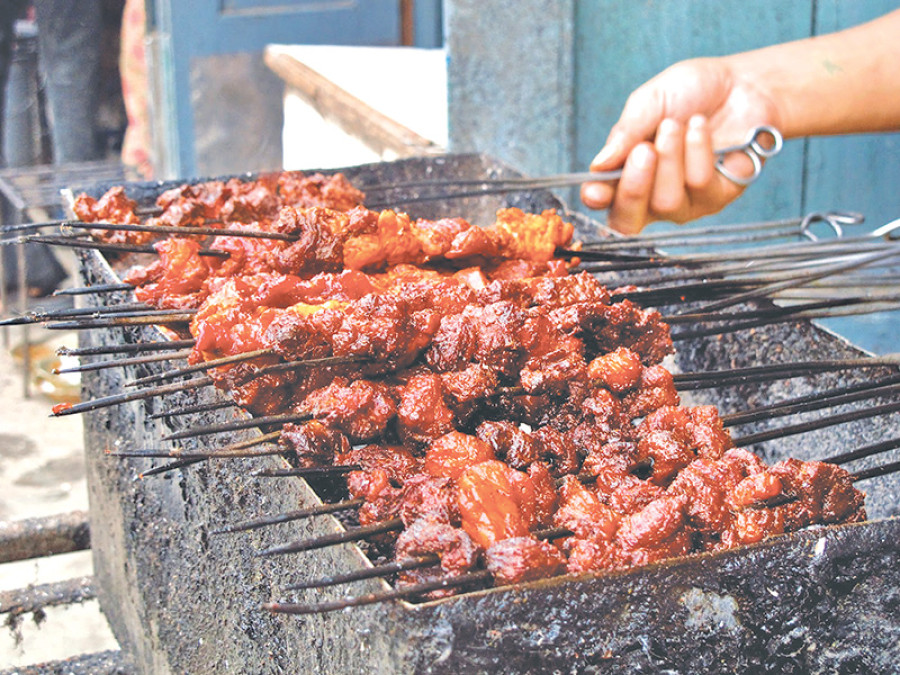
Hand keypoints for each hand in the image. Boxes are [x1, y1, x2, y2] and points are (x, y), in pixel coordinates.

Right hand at [581, 57, 780, 233]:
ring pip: (666, 202)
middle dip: (633, 186)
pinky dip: (698, 150)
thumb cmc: (691, 91)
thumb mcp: (649, 101)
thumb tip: (598, 165)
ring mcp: (684, 202)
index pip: (606, 202)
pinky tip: (700, 128)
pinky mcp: (716, 198)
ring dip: (671, 157)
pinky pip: (699, 185)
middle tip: (644, 150)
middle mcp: (652, 195)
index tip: (595, 191)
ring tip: (677, 125)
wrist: (741, 83)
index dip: (597, 202)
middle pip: (629, 220)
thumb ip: (624, 133)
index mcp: (628, 173)